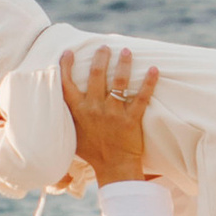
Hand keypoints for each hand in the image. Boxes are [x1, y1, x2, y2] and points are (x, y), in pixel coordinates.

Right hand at [61, 43, 159, 186]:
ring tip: (126, 51)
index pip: (67, 83)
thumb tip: (60, 103)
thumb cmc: (92, 153)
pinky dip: (149, 82)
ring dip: (123, 63)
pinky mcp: (132, 119)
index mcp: (78, 111)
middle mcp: (94, 108)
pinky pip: (142, 96)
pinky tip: (155, 69)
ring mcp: (114, 113)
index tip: (69, 52)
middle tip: (105, 47)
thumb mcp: (72, 135)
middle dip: (101, 56)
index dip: (66, 65)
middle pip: (97, 74)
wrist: (114, 168)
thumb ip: (68, 118)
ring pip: (120, 81)